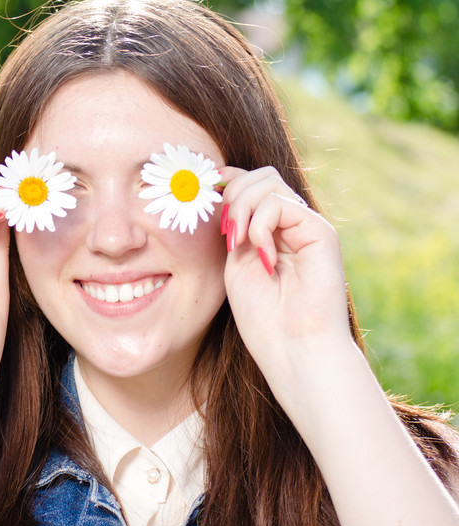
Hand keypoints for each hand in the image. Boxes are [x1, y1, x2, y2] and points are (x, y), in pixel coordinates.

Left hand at [220, 167, 351, 412]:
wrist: (294, 350)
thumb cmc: (264, 318)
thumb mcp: (236, 261)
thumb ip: (235, 225)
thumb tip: (224, 183)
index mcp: (271, 231)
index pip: (250, 184)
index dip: (226, 183)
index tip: (205, 199)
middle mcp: (291, 224)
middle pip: (259, 175)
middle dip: (232, 194)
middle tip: (226, 234)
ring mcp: (307, 226)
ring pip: (268, 181)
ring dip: (242, 208)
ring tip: (239, 243)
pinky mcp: (321, 231)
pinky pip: (280, 202)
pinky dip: (261, 225)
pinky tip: (264, 257)